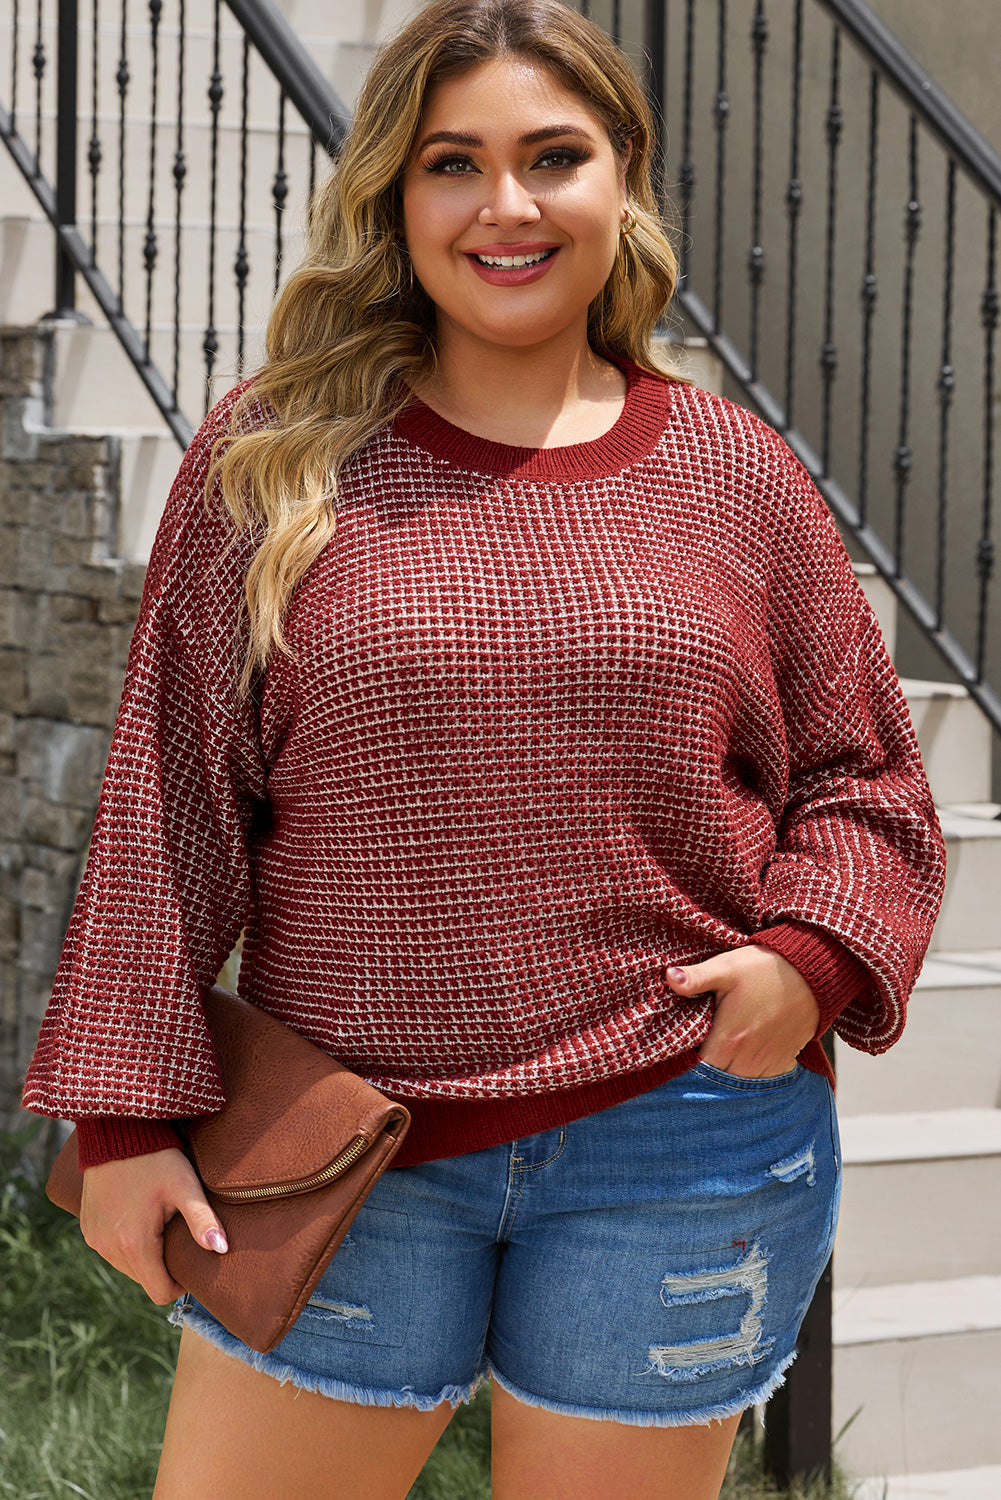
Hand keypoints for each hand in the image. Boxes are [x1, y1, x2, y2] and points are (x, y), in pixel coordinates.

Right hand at [80, 1147, 227, 1304]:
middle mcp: (108, 1248)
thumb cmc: (156, 1158)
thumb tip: (222, 1250)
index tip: (191, 1263)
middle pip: (144, 1280)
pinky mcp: (87, 1228)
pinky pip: (111, 1250)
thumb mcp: (184, 1185)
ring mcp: (94, 1239)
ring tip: (159, 1225)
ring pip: (127, 1267)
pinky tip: (139, 1218)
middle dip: (163, 1266)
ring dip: (145, 1255)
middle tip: (177, 1236)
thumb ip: (202, 1220)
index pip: (160, 1292)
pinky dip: (127, 1243)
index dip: (180, 1284)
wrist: (117, 1131)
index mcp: (134, 1244)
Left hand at [665, 946, 819, 1077]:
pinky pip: (762, 1078)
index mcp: (728, 1040)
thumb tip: (669, 978)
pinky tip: (744, 1054)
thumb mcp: (726, 967)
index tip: (683, 1049)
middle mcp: (747, 1059)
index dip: (687, 1062)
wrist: (813, 973)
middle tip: (701, 1047)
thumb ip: (696, 978)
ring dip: (729, 1071)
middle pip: (718, 1078)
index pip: (698, 1068)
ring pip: (739, 1081)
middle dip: (707, 1068)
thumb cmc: (764, 968)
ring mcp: (768, 1063)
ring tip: (723, 1050)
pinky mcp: (785, 1060)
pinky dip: (750, 1071)